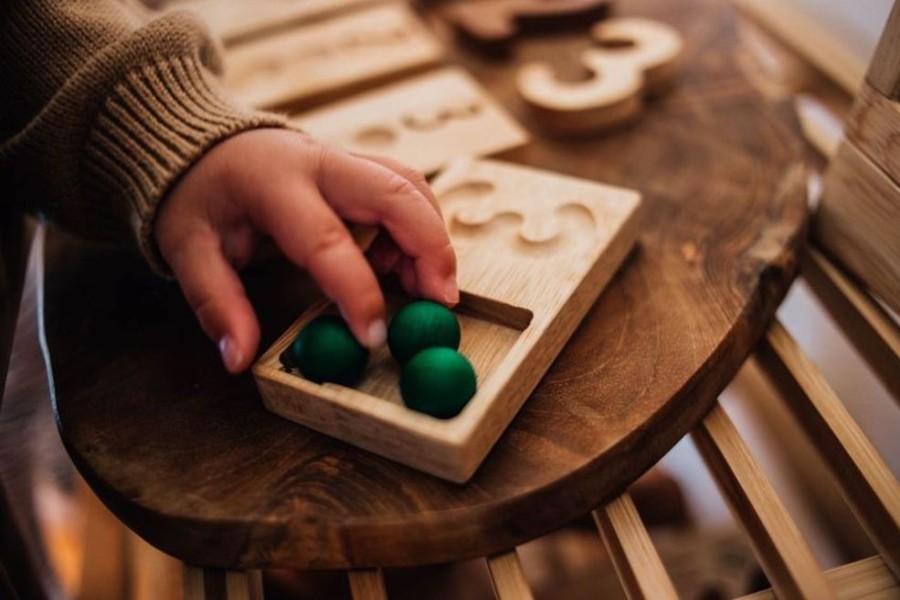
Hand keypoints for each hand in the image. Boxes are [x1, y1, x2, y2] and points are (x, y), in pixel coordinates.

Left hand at [155, 129, 457, 372]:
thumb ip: (216, 303)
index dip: (358, 291)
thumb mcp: (188, 248)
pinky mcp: (360, 166)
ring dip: (430, 238)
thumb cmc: (199, 195)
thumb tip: (239, 358)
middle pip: (396, 193)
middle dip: (430, 249)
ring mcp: (346, 158)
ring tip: (420, 289)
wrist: (206, 143)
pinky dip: (419, 228)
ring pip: (411, 186)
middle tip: (439, 304)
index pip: (327, 239)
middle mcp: (320, 162)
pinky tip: (399, 265)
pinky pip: (406, 189)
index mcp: (275, 184)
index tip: (374, 336)